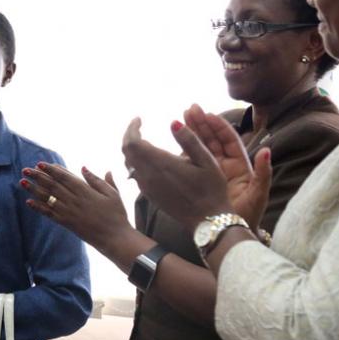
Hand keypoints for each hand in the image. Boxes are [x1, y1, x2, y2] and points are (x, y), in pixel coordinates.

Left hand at [21, 163, 133, 253]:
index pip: (64, 177)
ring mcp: (69, 212)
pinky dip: (38, 208)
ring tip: (22, 182)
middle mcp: (74, 200)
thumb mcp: (112, 193)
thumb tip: (84, 168)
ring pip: (48, 198)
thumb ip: (97, 180)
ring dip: (34, 189)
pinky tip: (28, 202)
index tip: (40, 163)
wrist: (114, 238)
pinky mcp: (67, 223)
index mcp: (85, 191)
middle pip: (52, 185)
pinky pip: (49, 214)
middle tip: (26, 169)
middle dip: (38, 176)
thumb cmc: (116, 214)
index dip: (51, 169)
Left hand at [121, 116, 232, 232]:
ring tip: (142, 139)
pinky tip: (148, 158)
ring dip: (131, 149)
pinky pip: (135, 174)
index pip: (133, 142)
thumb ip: (189, 139)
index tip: (139, 118)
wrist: (207, 221)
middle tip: (138, 125)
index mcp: (161, 164)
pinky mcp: (150, 195)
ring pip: (129, 163)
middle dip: (129, 135)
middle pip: (127, 151)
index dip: (132, 128)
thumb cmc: (211, 189)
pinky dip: (136, 161)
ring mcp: (147, 187)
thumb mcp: (207, 161)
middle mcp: (149, 176)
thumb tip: (173, 122)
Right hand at [182, 105, 271, 230]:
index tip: (208, 114)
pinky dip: (183, 149)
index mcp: (240, 166)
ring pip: (201, 147)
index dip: (219, 126)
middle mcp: (225, 166)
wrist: (231, 235)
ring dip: (192, 131)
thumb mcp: (257, 195)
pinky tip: (174, 138)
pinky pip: (191, 161)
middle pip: (213, 139)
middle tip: (190, 108)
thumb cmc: (248, 217)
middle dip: (202, 123)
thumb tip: (266, 150)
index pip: (229, 140)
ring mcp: (210, 172)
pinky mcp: (198, 180)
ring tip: (181, 116)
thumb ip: (263, 173)